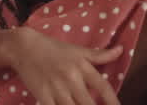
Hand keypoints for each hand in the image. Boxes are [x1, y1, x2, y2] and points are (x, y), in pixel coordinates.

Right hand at [2, 26, 121, 104]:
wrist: (25, 48)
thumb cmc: (54, 49)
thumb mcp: (78, 50)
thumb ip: (100, 54)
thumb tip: (121, 50)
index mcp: (83, 67)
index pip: (103, 87)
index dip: (113, 101)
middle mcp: (72, 79)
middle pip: (89, 104)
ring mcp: (57, 89)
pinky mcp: (43, 96)